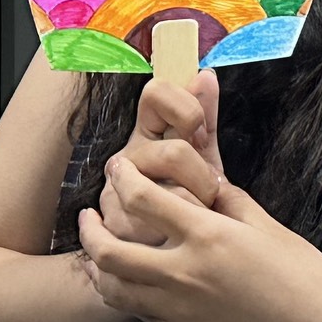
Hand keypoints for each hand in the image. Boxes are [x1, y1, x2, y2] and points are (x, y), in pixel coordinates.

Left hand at [78, 159, 321, 321]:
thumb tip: (210, 184)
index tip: (119, 165)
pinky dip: (119, 290)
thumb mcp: (268, 227)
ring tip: (94, 248)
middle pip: (109, 251)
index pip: (144, 200)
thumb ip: (231, 203)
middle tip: (88, 210)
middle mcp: (182, 273)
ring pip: (111, 287)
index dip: (123, 177)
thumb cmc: (301, 276)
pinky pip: (134, 309)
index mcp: (207, 237)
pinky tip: (125, 279)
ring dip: (95, 265)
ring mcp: (176, 308)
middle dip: (89, 228)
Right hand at [98, 69, 225, 244]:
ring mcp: (110, 195)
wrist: (160, 247)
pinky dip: (172, 240)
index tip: (202, 136)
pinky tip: (179, 240)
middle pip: (173, 152)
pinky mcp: (109, 232)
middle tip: (212, 193)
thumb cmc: (189, 190)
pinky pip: (149, 233)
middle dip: (203, 178)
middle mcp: (123, 159)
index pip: (156, 91)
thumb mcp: (201, 154)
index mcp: (145, 131)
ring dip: (190, 214)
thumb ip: (205, 116)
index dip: (186, 108)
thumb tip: (206, 74)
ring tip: (198, 221)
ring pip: (164, 198)